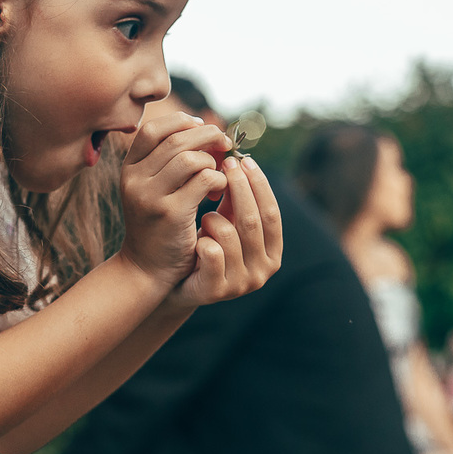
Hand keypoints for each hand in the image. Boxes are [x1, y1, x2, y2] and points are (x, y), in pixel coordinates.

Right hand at [117, 112, 231, 287]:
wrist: (146, 269)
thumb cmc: (157, 225)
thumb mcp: (151, 188)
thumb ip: (168, 160)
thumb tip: (205, 127)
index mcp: (128, 169)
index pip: (152, 129)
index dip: (181, 122)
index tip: (202, 128)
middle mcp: (134, 180)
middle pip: (175, 140)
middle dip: (206, 136)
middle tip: (224, 144)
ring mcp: (150, 197)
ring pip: (190, 158)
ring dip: (212, 161)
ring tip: (217, 176)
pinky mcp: (171, 214)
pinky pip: (203, 180)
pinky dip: (218, 179)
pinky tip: (217, 191)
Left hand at [166, 152, 282, 308]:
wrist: (179, 282)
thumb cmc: (208, 244)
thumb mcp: (228, 221)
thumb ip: (238, 200)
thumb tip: (240, 161)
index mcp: (273, 253)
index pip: (272, 214)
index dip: (259, 185)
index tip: (244, 161)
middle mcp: (262, 272)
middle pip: (251, 221)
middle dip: (238, 188)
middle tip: (223, 165)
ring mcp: (240, 284)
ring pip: (227, 234)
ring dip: (212, 219)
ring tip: (204, 218)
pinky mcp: (215, 291)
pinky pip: (210, 252)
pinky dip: (201, 240)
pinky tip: (195, 241)